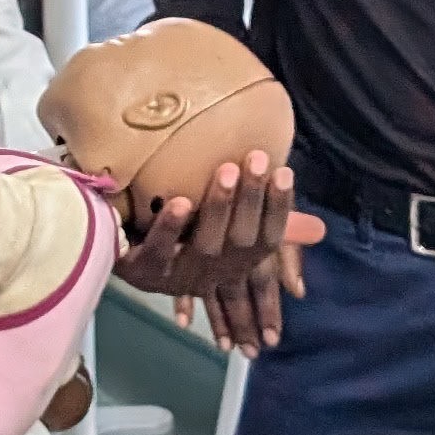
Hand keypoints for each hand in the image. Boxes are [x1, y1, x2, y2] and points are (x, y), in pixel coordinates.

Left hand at [114, 148, 320, 352]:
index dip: (278, 208)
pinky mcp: (144, 272)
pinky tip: (178, 202)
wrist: (116, 257)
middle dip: (251, 198)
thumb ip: (260, 223)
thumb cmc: (177, 243)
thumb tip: (319, 229)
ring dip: (217, 208)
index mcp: (234, 266)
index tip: (284, 172)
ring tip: (225, 172)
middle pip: (241, 240)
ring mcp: (178, 275)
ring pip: (205, 244)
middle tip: (257, 159)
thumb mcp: (222, 233)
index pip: (267, 239)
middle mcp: (212, 274)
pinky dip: (169, 228)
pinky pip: (158, 250)